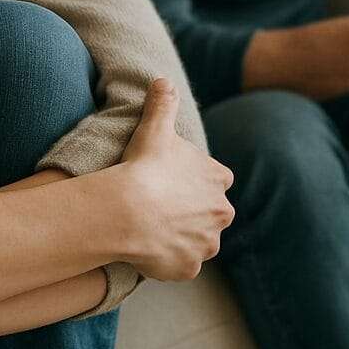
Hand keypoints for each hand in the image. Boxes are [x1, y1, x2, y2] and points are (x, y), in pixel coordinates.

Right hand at [118, 77, 233, 280]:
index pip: (218, 180)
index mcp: (218, 180)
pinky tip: (151, 248)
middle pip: (212, 213)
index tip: (177, 179)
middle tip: (165, 205)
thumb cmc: (145, 166)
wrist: (128, 210)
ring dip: (184, 235)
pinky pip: (182, 264)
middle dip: (195, 211)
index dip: (198, 180)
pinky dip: (171, 259)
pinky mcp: (189, 268)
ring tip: (155, 227)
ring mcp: (206, 244)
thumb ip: (163, 103)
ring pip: (199, 240)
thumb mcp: (154, 127)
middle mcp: (220, 213)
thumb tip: (164, 80)